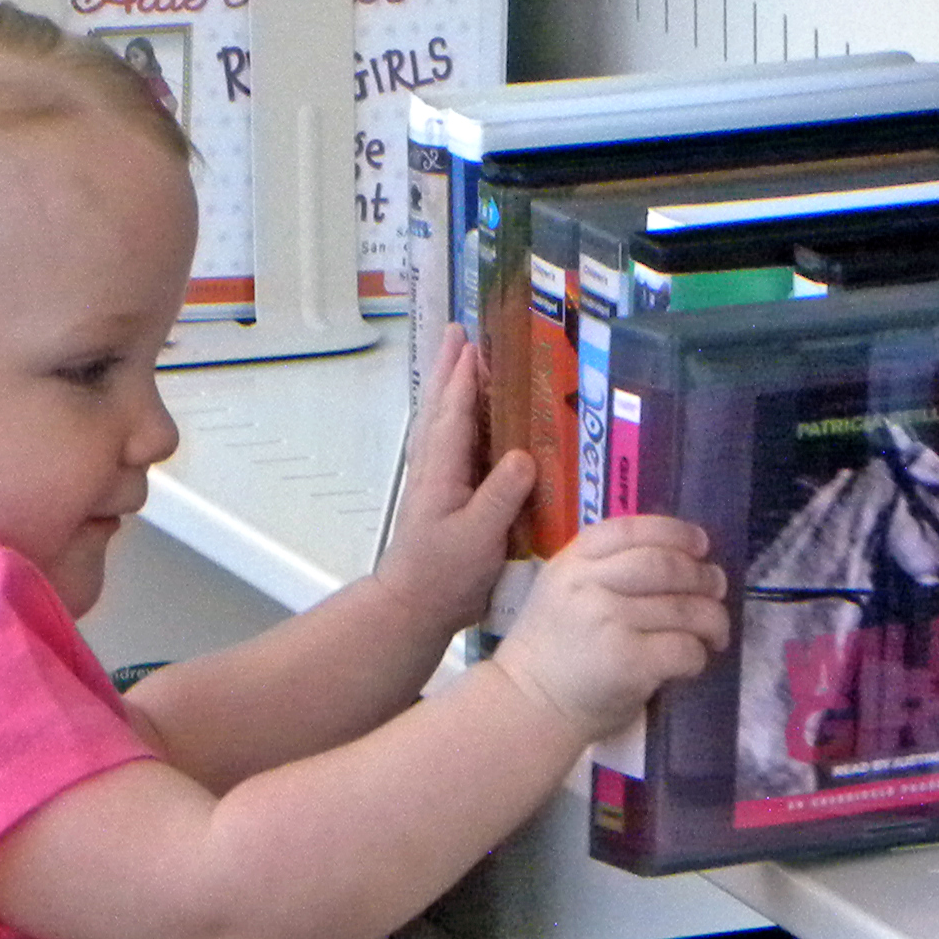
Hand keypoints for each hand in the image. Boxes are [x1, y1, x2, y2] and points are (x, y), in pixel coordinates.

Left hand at [370, 326, 532, 643]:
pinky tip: (470, 418)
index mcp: (441, 470)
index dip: (463, 378)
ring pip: (441, 422)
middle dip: (449, 369)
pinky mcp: (443, 496)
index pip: (453, 413)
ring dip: (450, 388)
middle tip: (458, 332)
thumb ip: (500, 494)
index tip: (474, 344)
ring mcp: (435, 480)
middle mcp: (434, 467)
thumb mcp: (478, 536)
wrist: (414, 606)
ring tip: (463, 360)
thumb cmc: (444, 574)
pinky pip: (449, 444)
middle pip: (440, 407)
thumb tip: (524, 455)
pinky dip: (457, 419)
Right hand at [488, 513, 728, 745]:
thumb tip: (683, 558)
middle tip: (716, 589)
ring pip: (685, 608)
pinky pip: (684, 648)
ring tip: (716, 632)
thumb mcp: (564, 591)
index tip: (700, 546)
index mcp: (573, 562)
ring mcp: (608, 621)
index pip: (633, 530)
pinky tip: (692, 661)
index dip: (676, 533)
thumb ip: (605, 568)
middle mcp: (588, 585)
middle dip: (702, 576)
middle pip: (666, 564)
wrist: (530, 705)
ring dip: (712, 620)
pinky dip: (699, 655)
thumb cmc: (555, 650)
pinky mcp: (629, 661)